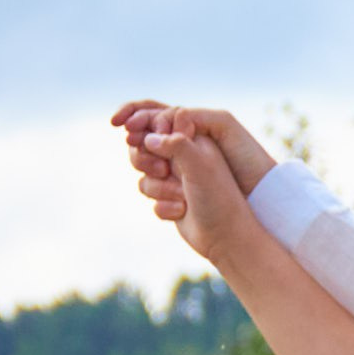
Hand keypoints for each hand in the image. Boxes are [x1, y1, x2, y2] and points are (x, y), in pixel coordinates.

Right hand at [111, 101, 276, 217]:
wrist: (230, 237)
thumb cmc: (221, 197)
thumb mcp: (202, 163)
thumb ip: (176, 144)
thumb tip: (148, 138)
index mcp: (193, 138)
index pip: (157, 117)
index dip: (136, 118)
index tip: (122, 127)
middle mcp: (184, 155)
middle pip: (144, 145)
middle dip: (145, 158)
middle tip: (163, 170)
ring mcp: (177, 177)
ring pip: (145, 174)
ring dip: (158, 187)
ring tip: (181, 196)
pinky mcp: (172, 199)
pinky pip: (151, 197)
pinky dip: (163, 206)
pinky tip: (182, 211)